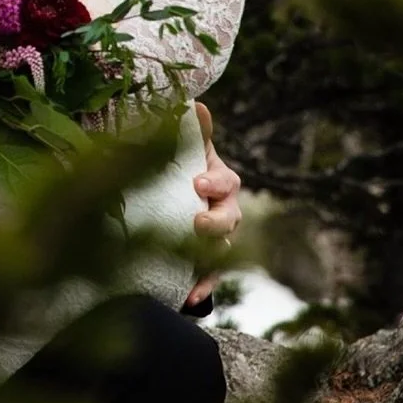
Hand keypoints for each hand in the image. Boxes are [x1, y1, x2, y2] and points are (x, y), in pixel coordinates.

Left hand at [186, 100, 240, 308]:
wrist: (173, 200)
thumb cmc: (182, 168)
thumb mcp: (185, 150)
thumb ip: (191, 132)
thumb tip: (197, 104)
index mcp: (219, 181)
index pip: (224, 181)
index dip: (214, 182)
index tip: (197, 182)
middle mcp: (224, 211)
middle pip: (229, 220)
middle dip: (215, 223)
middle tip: (197, 223)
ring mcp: (217, 239)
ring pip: (222, 252)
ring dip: (209, 261)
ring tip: (194, 274)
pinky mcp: (204, 263)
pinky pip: (207, 278)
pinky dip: (201, 288)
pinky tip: (189, 299)